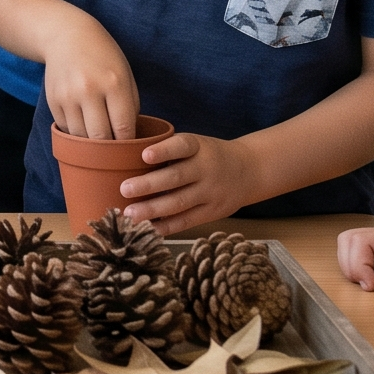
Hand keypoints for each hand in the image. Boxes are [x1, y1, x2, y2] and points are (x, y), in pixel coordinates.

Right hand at [37, 16, 140, 141]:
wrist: (67, 36)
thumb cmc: (103, 58)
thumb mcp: (125, 75)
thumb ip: (130, 106)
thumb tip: (129, 140)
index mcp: (114, 83)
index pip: (123, 128)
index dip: (128, 145)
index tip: (130, 150)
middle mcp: (89, 90)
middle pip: (100, 138)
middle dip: (109, 150)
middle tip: (115, 152)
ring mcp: (67, 96)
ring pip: (80, 137)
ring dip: (91, 143)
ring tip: (99, 139)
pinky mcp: (52, 100)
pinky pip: (66, 129)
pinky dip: (76, 132)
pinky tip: (83, 124)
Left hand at [115, 132, 255, 231]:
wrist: (249, 171)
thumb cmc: (208, 155)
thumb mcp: (195, 144)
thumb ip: (169, 150)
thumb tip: (124, 159)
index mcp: (199, 147)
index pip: (182, 146)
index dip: (164, 151)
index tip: (144, 155)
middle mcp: (206, 169)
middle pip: (177, 177)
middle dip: (149, 185)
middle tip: (124, 189)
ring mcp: (210, 192)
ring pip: (180, 202)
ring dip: (152, 210)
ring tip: (129, 214)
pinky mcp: (212, 212)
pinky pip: (187, 221)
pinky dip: (166, 226)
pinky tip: (148, 229)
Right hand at [336, 223, 373, 293]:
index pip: (359, 240)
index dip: (357, 265)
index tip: (371, 287)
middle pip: (349, 240)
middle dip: (350, 266)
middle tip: (368, 288)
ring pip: (353, 247)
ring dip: (354, 268)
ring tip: (372, 287)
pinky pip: (367, 257)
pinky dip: (364, 271)